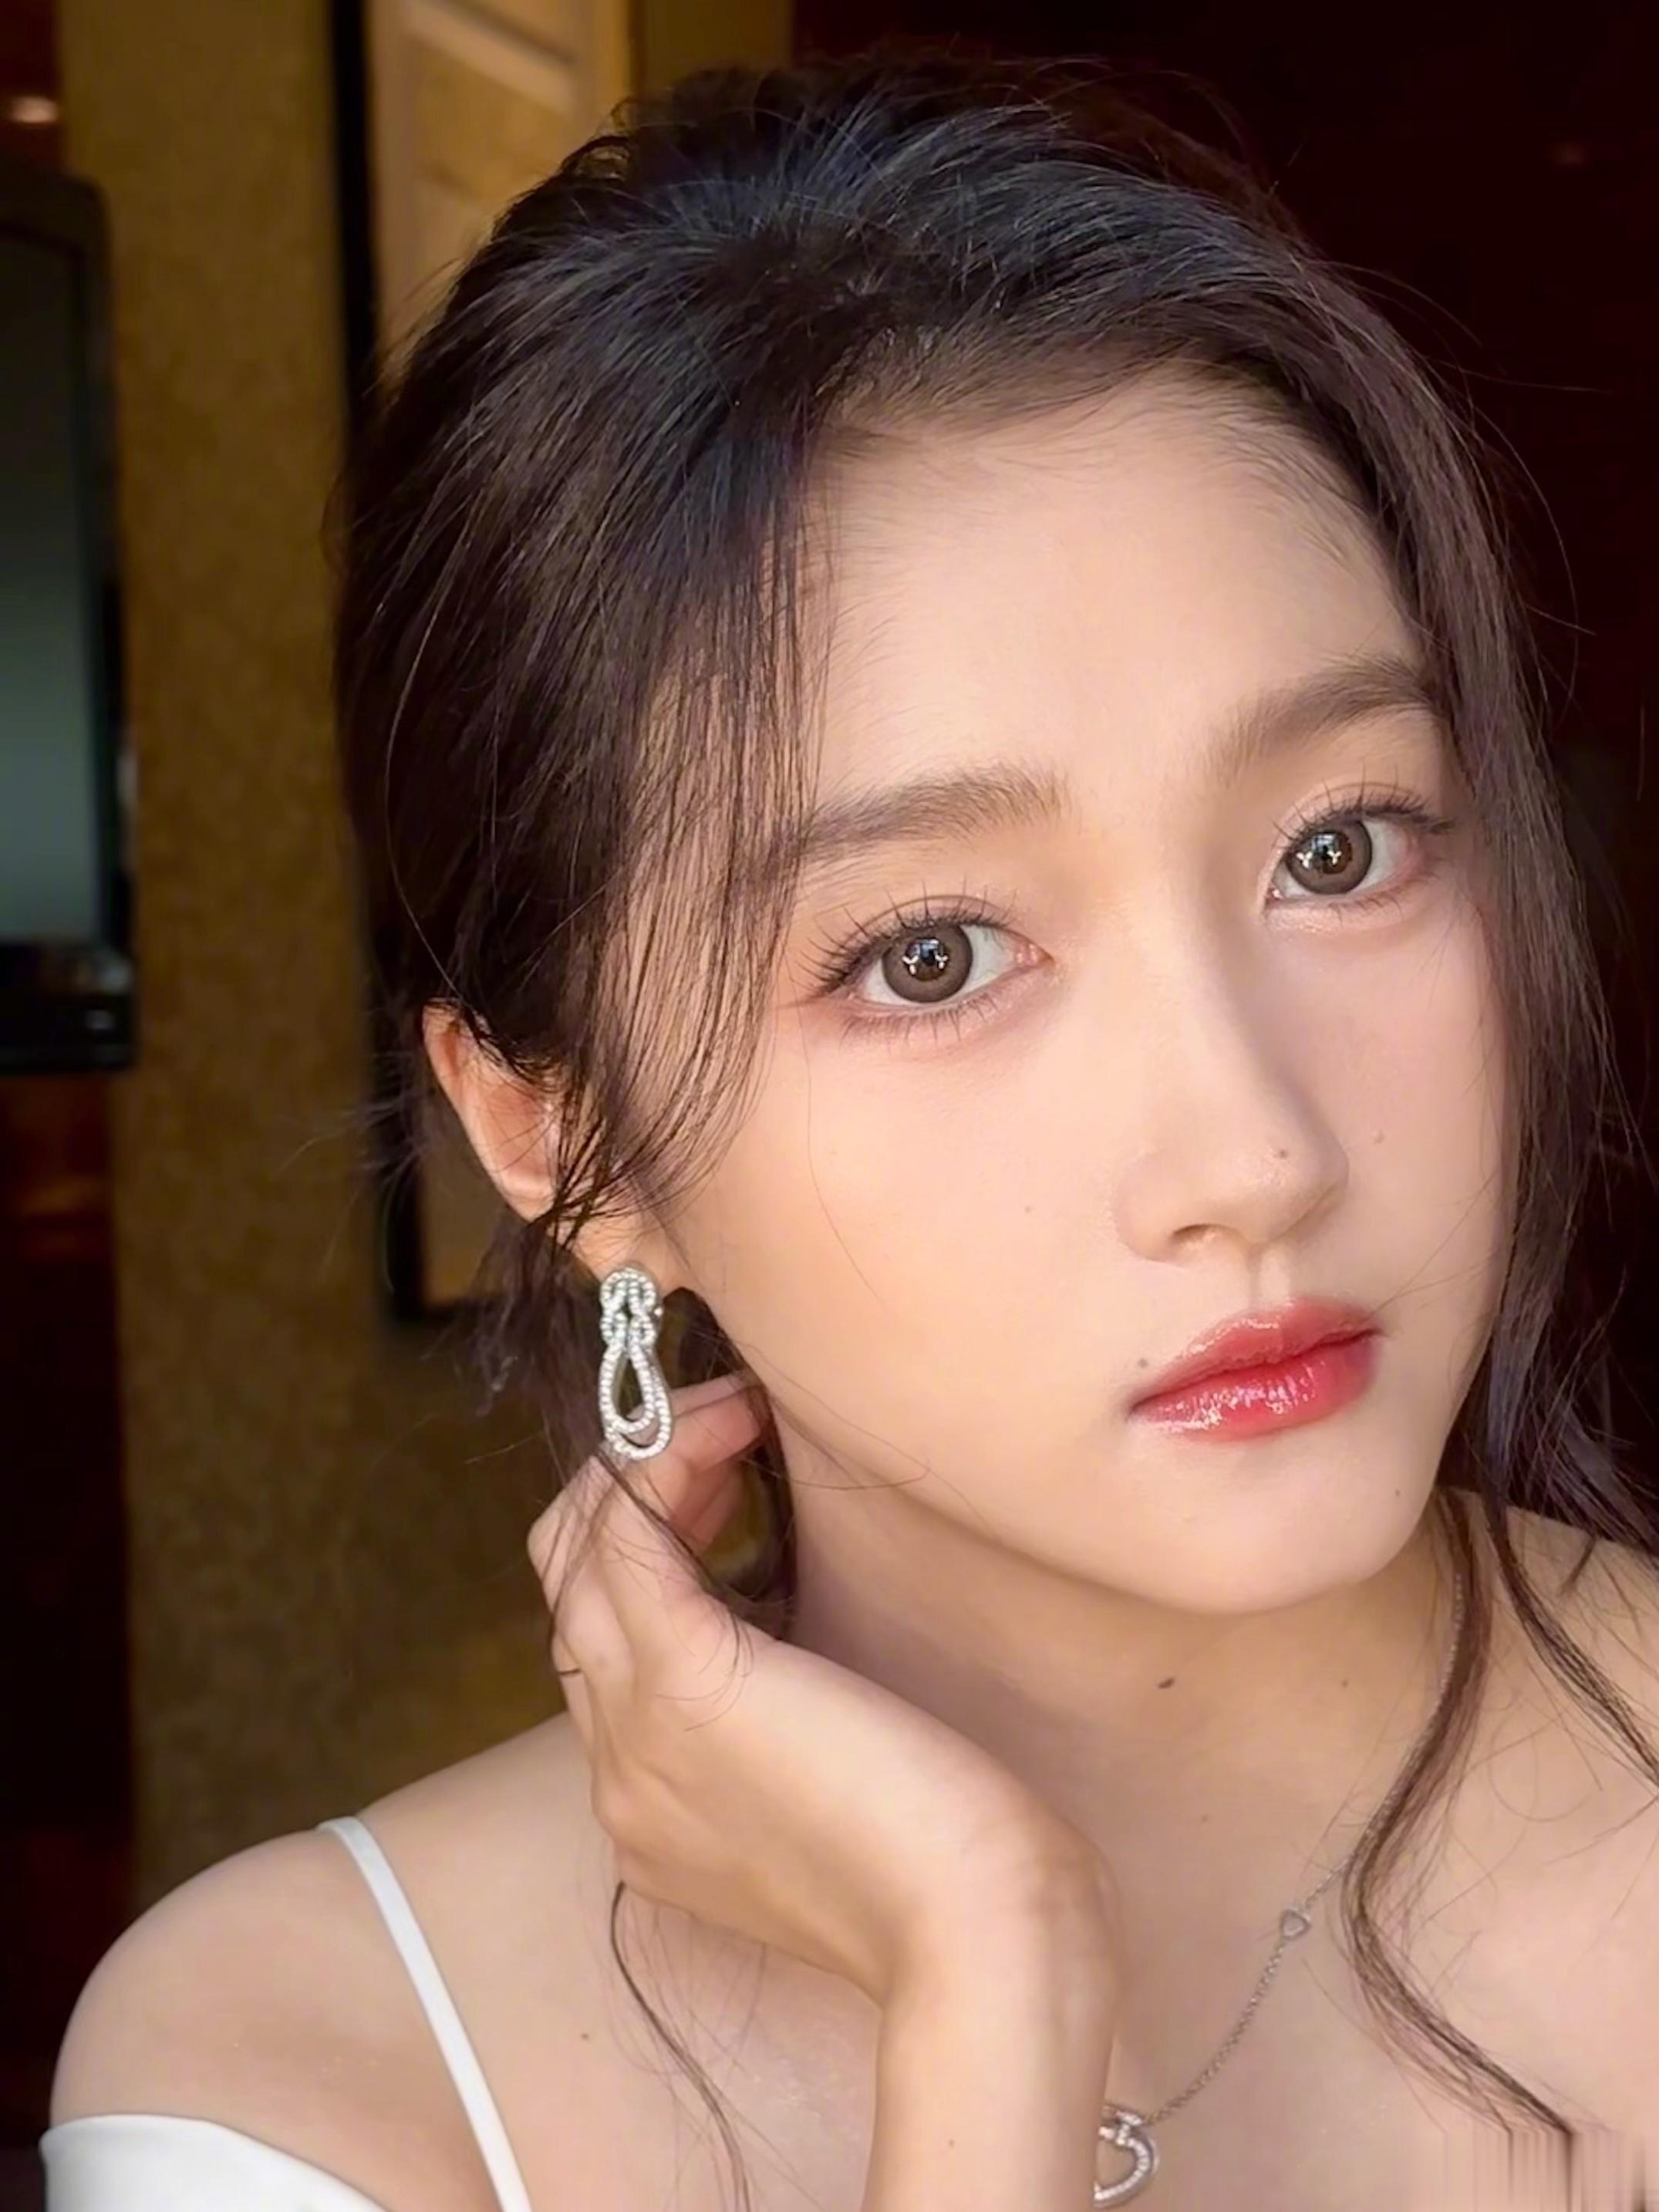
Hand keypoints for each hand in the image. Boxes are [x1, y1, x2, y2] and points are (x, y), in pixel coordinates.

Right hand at [527, 1373, 1121, 2009]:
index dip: (650, 1542)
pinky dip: (669, 1457)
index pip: (600, 1639)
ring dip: (650, 1458)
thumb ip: (779, 1710)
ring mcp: (634, 1733)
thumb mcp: (832, 1775)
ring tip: (732, 1413)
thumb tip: (778, 1601)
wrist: (975, 1935)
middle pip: (570, 1587)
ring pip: (578, 1551)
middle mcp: (616, 1771)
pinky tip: (733, 1422)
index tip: (730, 1480)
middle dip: (637, 1490)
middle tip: (727, 1433)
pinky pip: (627, 1534)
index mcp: (649, 1802)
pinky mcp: (684, 1685)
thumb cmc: (948, 1859)